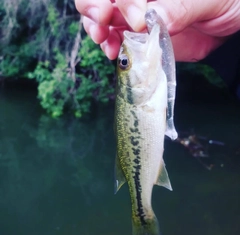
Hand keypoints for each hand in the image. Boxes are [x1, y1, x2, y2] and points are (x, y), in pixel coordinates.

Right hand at [75, 0, 239, 61]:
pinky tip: (113, 52)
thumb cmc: (225, 1)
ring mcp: (134, 17)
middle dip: (94, 8)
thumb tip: (150, 18)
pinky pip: (115, 40)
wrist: (229, 25)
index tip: (138, 19)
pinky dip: (109, 47)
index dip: (122, 1)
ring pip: (101, 19)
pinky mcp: (138, 38)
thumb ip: (180, 5)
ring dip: (97, 30)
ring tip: (104, 40)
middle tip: (103, 23)